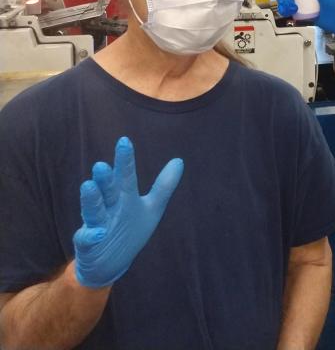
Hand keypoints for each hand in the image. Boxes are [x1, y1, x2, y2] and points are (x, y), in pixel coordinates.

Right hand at [73, 137, 183, 288]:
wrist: (109, 263)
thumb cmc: (130, 229)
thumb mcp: (151, 208)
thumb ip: (164, 185)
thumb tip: (179, 160)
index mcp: (124, 197)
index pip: (125, 175)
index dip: (125, 160)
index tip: (124, 141)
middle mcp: (109, 207)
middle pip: (108, 191)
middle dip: (105, 179)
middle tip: (101, 165)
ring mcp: (97, 224)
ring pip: (93, 210)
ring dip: (92, 199)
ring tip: (88, 185)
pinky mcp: (88, 244)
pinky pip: (86, 239)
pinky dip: (89, 236)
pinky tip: (96, 232)